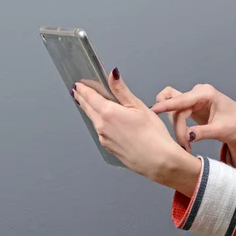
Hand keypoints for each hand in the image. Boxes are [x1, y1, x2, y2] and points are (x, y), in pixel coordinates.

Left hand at [72, 68, 200, 194]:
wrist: (158, 161)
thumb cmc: (152, 134)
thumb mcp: (138, 106)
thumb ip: (121, 90)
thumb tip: (112, 74)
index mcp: (108, 112)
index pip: (90, 97)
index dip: (83, 89)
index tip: (79, 84)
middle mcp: (102, 126)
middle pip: (88, 108)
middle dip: (82, 98)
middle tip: (77, 91)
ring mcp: (104, 138)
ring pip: (93, 120)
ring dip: (89, 110)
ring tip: (89, 103)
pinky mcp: (109, 147)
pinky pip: (100, 131)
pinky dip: (98, 122)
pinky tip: (104, 121)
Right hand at [151, 84, 235, 168]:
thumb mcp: (221, 130)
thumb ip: (204, 132)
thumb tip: (188, 136)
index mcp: (207, 93)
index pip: (183, 100)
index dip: (167, 105)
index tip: (154, 110)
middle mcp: (198, 93)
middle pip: (177, 107)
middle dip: (178, 127)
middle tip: (184, 145)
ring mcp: (193, 98)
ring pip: (174, 109)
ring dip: (176, 126)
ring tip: (186, 143)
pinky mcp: (191, 106)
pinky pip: (176, 111)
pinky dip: (176, 123)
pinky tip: (181, 136)